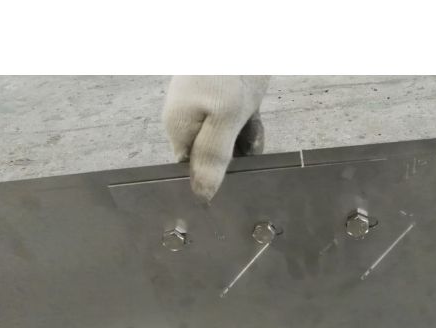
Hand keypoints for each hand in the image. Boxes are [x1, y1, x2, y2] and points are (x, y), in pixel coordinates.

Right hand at [163, 75, 269, 202]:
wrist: (245, 24)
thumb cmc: (231, 70)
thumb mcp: (224, 119)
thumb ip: (213, 156)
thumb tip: (201, 195)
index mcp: (179, 127)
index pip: (190, 168)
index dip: (211, 176)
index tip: (234, 180)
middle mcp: (189, 119)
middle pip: (212, 154)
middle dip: (235, 157)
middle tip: (251, 148)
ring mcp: (207, 107)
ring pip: (228, 139)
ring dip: (246, 140)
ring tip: (255, 129)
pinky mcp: (226, 98)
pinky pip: (238, 123)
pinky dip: (250, 125)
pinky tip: (257, 119)